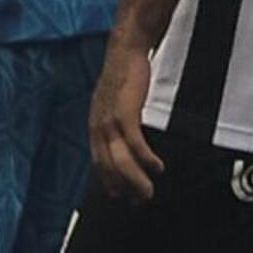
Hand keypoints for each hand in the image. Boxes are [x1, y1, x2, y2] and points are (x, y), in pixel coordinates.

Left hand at [87, 45, 163, 202]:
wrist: (125, 51)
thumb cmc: (124, 75)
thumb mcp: (114, 102)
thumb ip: (115, 119)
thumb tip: (124, 134)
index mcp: (94, 126)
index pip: (99, 163)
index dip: (109, 182)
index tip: (122, 196)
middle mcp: (97, 127)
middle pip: (108, 167)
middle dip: (123, 188)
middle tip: (139, 201)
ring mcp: (109, 122)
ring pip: (120, 161)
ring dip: (135, 180)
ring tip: (149, 192)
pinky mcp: (125, 114)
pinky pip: (135, 144)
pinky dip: (146, 159)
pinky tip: (158, 167)